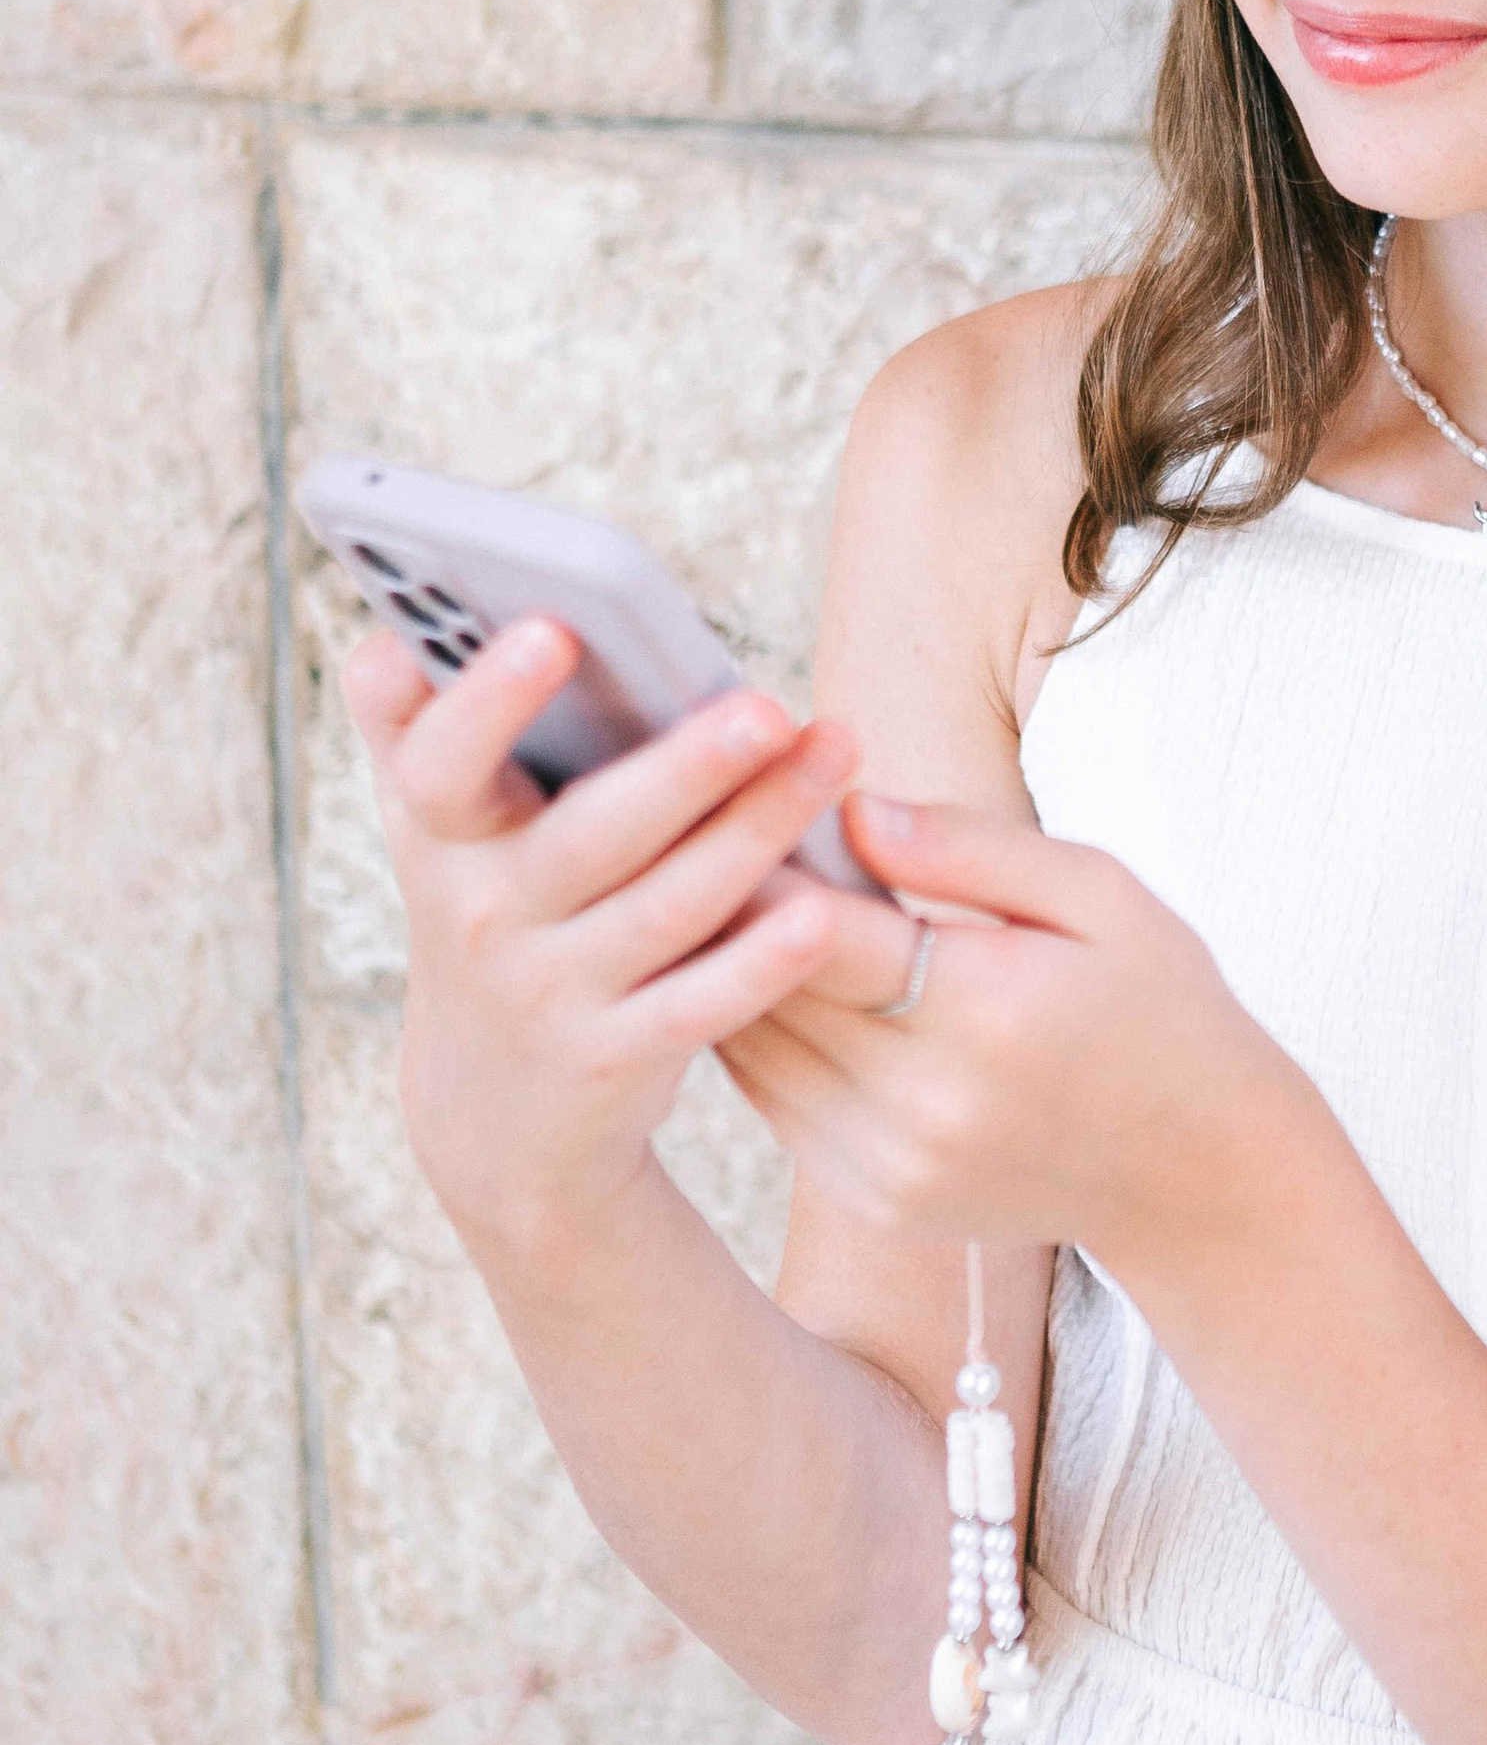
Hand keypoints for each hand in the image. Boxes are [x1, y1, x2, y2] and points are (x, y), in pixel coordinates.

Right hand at [342, 616, 863, 1255]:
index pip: (440, 762)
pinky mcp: (617, 1058)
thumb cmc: (491, 914)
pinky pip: (698, 1004)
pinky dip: (760, 962)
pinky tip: (822, 911)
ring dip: (756, 832)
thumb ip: (422, 726)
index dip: (486, 699)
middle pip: (590, 833)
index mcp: (443, 837)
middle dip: (682, 770)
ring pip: (667, 907)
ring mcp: (551, 993)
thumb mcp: (440, 831)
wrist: (492, 1114)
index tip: (552, 629)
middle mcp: (487, 915)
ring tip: (833, 756)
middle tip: (766, 707)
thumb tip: (396, 630)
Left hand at [716, 795, 1312, 1270]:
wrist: (1198, 1175)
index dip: (759, 860)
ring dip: (722, 971)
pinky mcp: (872, 1201)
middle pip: (767, 988)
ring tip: (708, 893)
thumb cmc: (1161, 1008)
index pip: (819, 929)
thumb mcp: (1101, 897)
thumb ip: (971, 849)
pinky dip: (755, 1034)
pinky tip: (756, 976)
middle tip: (700, 830)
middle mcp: (927, 1104)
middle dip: (727, 905)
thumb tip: (849, 809)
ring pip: (751, 1048)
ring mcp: (891, 1165)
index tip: (728, 800)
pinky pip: (773, 1102)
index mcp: (987, 1012)